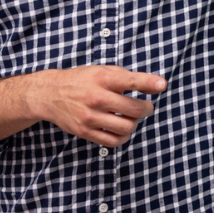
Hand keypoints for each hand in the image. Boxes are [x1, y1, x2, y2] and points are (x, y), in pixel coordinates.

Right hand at [27, 65, 166, 146]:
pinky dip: (124, 137)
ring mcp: (90, 117)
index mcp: (102, 78)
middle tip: (145, 106)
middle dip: (146, 108)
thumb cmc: (83, 80)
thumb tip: (156, 85)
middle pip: (134, 109)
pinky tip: (122, 129)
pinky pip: (113, 141)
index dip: (149, 82)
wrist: (51, 93)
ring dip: (135, 123)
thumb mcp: (103, 71)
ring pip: (126, 127)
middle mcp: (96, 97)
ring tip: (131, 117)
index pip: (130, 80)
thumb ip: (128, 77)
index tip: (162, 85)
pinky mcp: (85, 132)